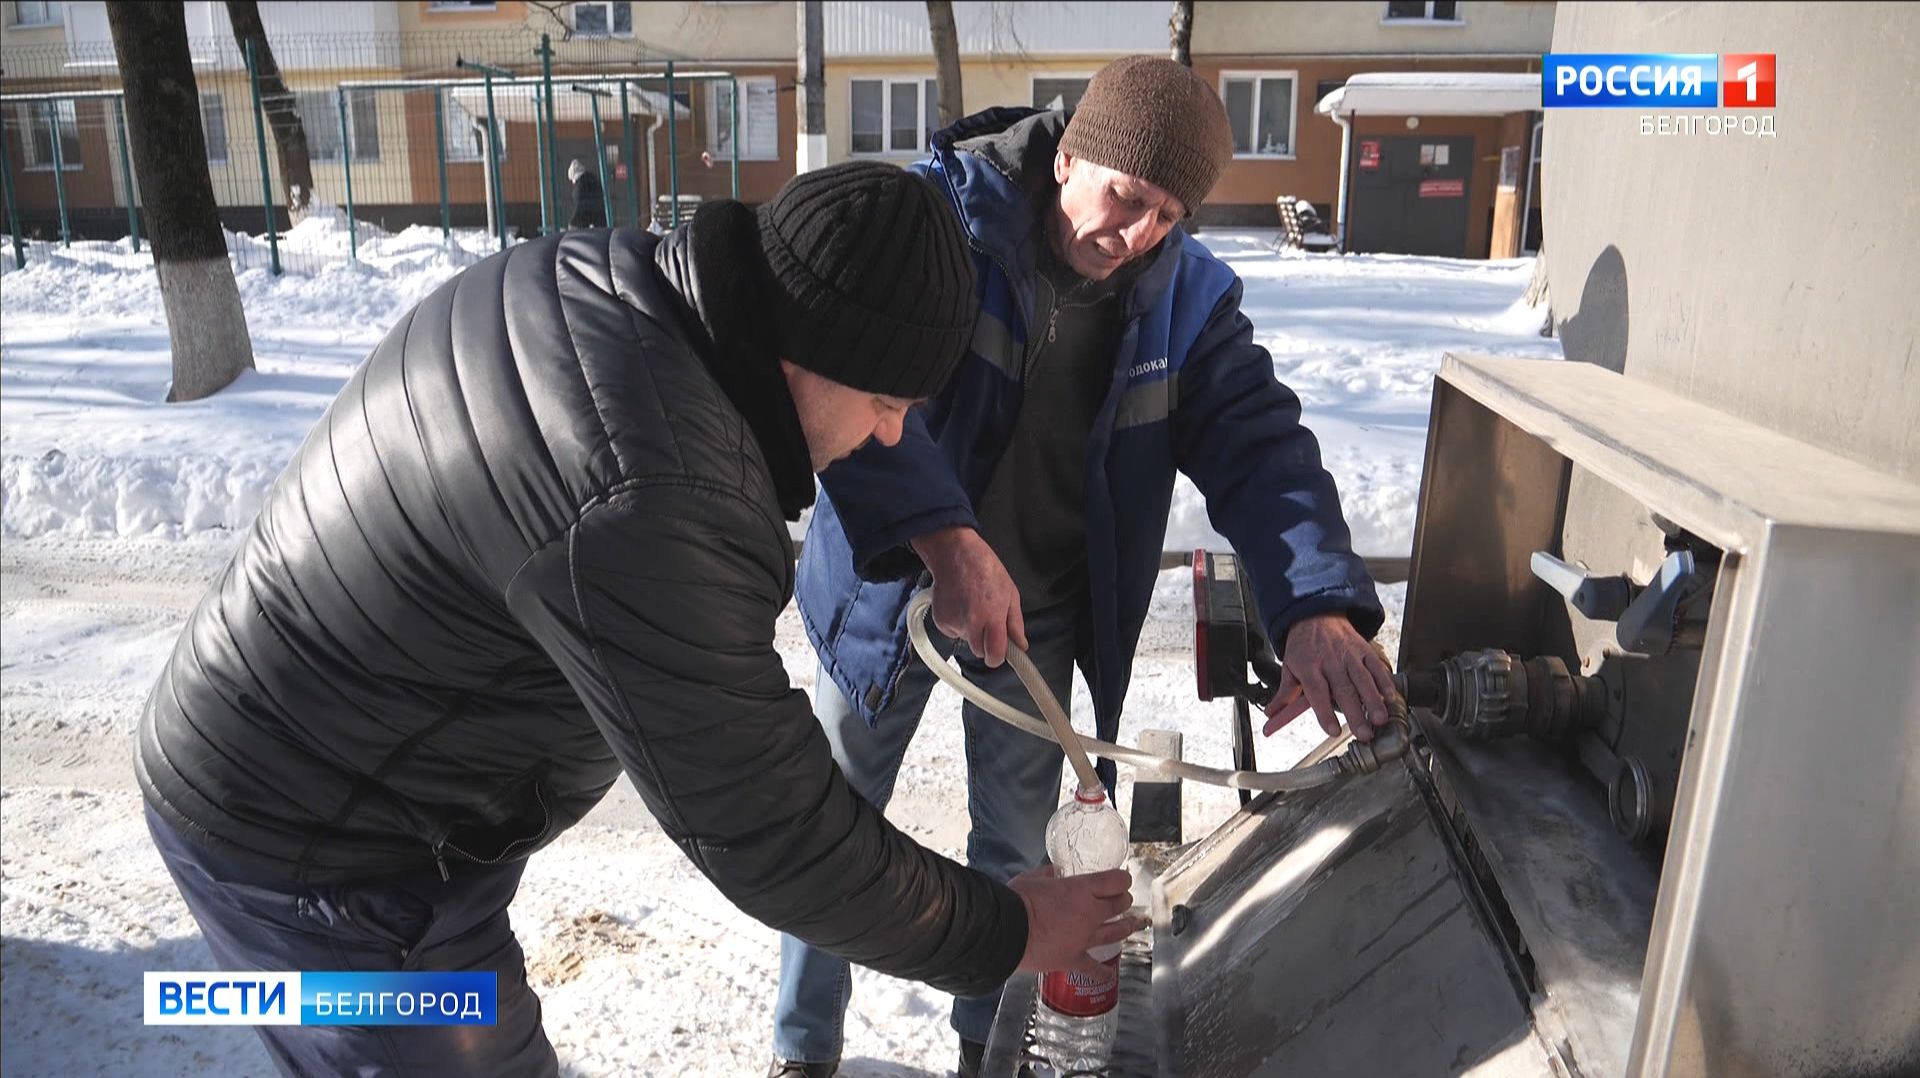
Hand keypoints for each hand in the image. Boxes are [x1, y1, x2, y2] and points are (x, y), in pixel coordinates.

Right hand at [910, 526, 1026, 666]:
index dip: (997, 657)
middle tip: (988, 621)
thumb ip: (1015, 623)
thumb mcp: (1010, 592)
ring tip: (973, 606)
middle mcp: (971, 623)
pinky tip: (961, 605)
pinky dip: (958, 623)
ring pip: (966, 640)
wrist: (954, 554)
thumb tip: (1020, 645)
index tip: (1000, 653)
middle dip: (985, 642)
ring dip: (972, 631)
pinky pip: (953, 632)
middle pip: (979, 651)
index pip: (994, 655)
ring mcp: (953, 622)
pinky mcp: (940, 621)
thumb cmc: (985, 568)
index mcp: (992, 616)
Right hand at [1008, 865, 1140, 974]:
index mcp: (1081, 889)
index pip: (1115, 881)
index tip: (1121, 879)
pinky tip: (1109, 973)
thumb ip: (1048, 874)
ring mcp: (1084, 938)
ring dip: (1126, 927)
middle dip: (1123, 899)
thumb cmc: (1016, 900)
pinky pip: (1094, 968)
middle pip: (1118, 904)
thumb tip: (1054, 872)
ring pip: (1115, 932)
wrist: (1004, 931)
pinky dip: (1103, 972)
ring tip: (1132, 924)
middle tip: (1122, 899)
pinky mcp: (1073, 959)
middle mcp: (1089, 913)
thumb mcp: (1032, 877)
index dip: (1122, 878)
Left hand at [1262, 613, 1398, 741]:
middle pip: (1343, 689)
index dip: (1325, 712)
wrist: (1316, 615)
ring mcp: (1349, 655)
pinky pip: (1376, 666)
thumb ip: (1284, 695)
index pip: (1316, 692)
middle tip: (1363, 733)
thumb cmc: (1304, 647)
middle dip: (1355, 713)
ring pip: (1363, 678)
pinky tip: (1391, 696)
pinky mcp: (1364, 650)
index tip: (1333, 731)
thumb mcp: (1289, 668)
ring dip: (1373, 700)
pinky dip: (1385, 681)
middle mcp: (1330, 660)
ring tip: (1379, 719)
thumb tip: (1271, 717)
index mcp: (1309, 666)